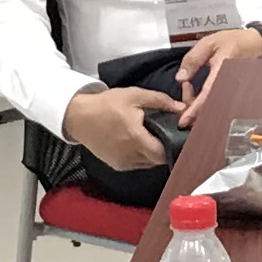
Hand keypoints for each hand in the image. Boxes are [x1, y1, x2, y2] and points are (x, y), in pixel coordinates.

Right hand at [65, 82, 184, 173]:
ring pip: (148, 164)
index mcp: (135, 138)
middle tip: (167, 134)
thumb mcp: (134, 95)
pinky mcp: (116, 166)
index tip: (176, 135)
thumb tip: (182, 107)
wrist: (78, 117)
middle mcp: (130, 155)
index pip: (163, 153)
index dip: (173, 145)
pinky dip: (142, 156)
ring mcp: (122, 163)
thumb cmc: (106, 105)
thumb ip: (160, 100)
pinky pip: (137, 164)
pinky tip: (140, 143)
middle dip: (164, 149)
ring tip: (152, 137)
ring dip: (153, 154)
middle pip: (157, 160)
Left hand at [172, 24, 261, 113]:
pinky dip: (204, 103)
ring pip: (213, 108)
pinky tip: (197, 95)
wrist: (256, 43)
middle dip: (193, 108)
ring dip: (198, 107)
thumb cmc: (234, 41)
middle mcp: (229, 85)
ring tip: (189, 89)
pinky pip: (217, 103)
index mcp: (222, 72)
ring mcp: (232, 90)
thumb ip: (193, 59)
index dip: (195, 109)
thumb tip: (180, 78)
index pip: (207, 96)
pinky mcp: (232, 92)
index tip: (183, 120)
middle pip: (209, 107)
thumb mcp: (209, 43)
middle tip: (184, 90)